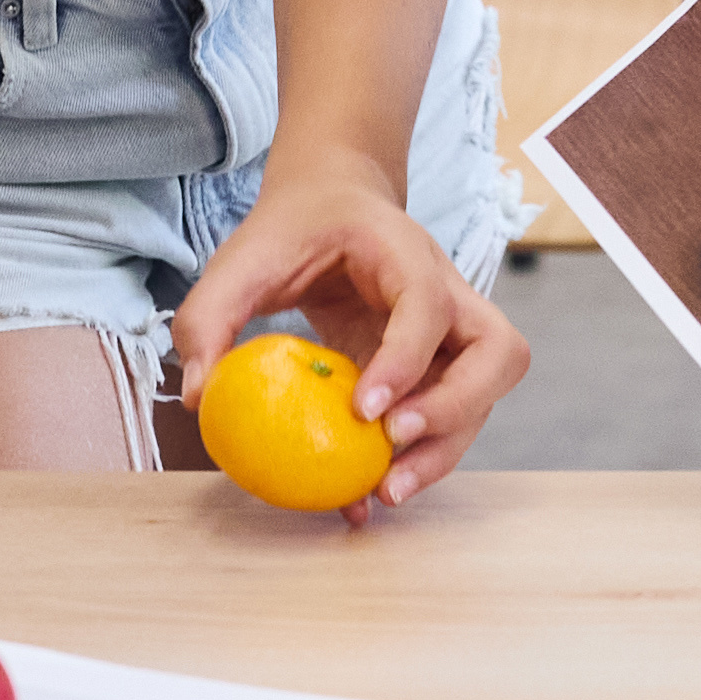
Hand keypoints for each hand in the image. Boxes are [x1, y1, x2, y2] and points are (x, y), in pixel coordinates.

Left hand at [168, 164, 531, 511]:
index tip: (366, 410)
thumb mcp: (243, 258)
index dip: (406, 360)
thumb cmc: (293, 229)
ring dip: (447, 446)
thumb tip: (200, 394)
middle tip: (393, 445)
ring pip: (487, 393)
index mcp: (405, 253)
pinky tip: (367, 494)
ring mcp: (451, 334)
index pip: (428, 306)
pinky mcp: (437, 367)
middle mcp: (448, 293)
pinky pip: (449, 417)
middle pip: (499, 352)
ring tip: (384, 490)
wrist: (331, 205)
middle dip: (456, 409)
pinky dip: (421, 458)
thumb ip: (211, 316)